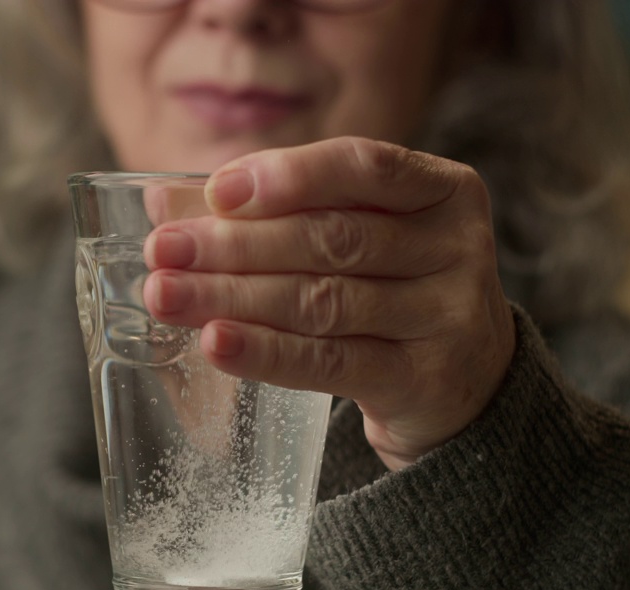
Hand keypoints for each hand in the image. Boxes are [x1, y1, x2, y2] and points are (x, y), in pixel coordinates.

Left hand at [143, 137, 515, 469]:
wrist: (465, 383)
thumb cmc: (392, 289)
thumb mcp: (351, 236)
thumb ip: (271, 212)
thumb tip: (164, 205)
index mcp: (442, 190)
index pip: (362, 167)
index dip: (288, 176)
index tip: (217, 192)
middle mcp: (455, 248)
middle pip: (331, 239)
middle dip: (236, 244)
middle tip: (164, 251)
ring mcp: (447, 317)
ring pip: (324, 302)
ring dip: (233, 297)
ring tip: (167, 296)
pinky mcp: (424, 380)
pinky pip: (331, 364)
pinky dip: (267, 353)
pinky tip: (216, 343)